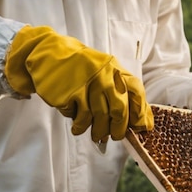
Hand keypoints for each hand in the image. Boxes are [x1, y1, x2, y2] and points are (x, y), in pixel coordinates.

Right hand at [4, 25, 152, 141]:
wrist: (49, 54)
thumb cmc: (82, 68)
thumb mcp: (106, 71)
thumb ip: (122, 91)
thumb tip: (141, 121)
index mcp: (115, 69)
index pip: (136, 92)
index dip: (141, 112)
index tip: (141, 128)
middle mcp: (104, 75)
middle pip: (119, 109)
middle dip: (119, 128)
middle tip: (115, 137)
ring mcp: (86, 83)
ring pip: (98, 116)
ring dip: (98, 131)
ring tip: (96, 135)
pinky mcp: (69, 92)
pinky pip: (78, 116)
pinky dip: (79, 124)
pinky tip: (77, 124)